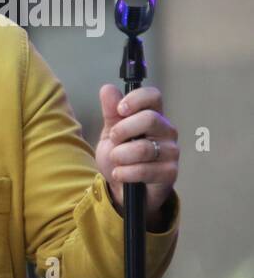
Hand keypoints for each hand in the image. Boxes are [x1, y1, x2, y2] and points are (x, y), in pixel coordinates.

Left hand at [95, 84, 178, 228]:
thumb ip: (111, 113)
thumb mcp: (111, 134)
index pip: (153, 96)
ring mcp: (171, 152)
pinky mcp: (170, 173)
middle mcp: (166, 131)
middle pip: (150, 119)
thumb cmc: (120, 157)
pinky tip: (119, 174)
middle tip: (114, 140)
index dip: (136, 99)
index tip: (120, 109)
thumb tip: (107, 89)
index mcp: (152, 116)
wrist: (122, 188)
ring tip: (115, 160)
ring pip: (143, 148)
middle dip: (123, 130)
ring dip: (120, 155)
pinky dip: (125, 173)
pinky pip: (144, 170)